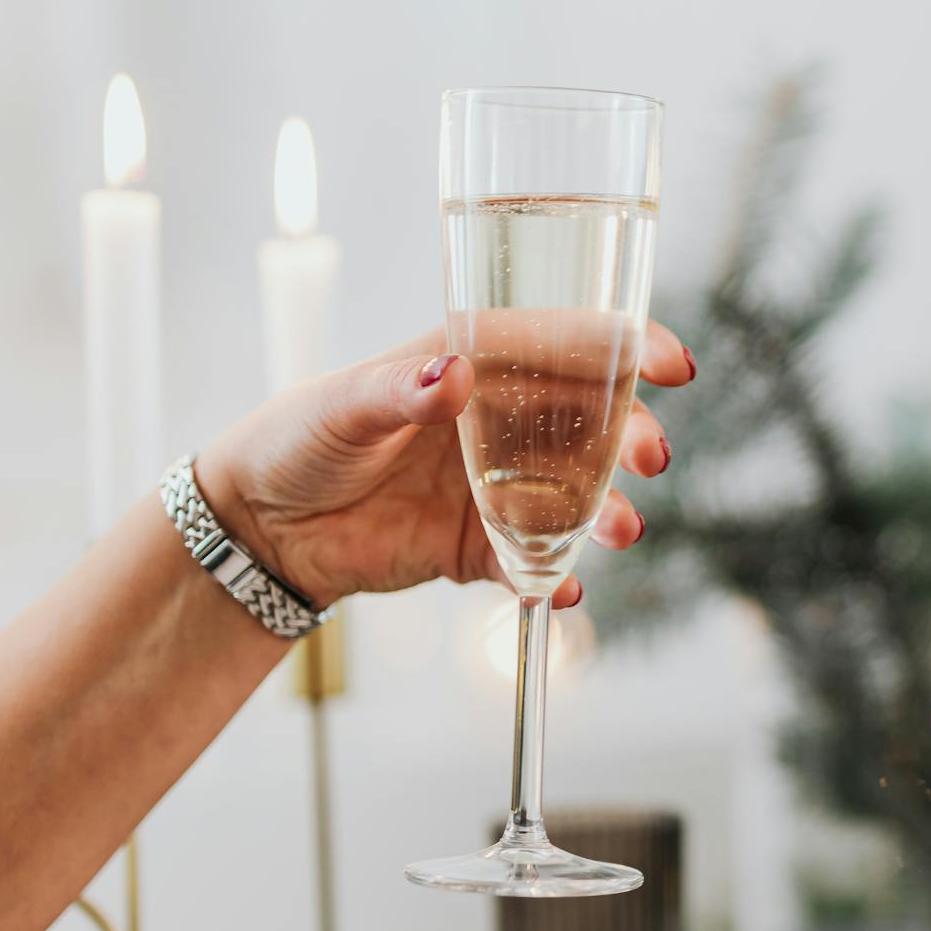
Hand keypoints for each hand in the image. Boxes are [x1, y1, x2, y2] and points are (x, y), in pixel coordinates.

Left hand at [195, 323, 694, 611]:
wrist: (261, 528)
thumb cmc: (296, 440)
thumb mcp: (340, 407)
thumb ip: (396, 392)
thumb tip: (448, 376)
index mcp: (473, 366)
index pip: (564, 342)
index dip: (625, 346)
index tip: (670, 363)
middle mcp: (499, 423)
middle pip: (591, 422)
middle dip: (631, 438)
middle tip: (649, 459)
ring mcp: (496, 488)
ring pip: (576, 496)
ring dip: (609, 512)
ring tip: (620, 533)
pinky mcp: (479, 549)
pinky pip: (533, 564)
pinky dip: (555, 577)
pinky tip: (562, 588)